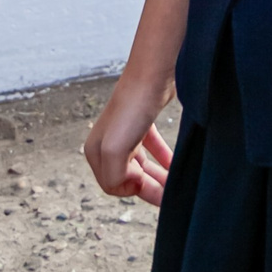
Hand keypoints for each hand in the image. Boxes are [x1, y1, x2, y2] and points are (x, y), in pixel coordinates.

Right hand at [85, 80, 173, 204]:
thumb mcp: (115, 149)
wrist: (152, 74)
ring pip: (142, 164)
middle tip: (172, 197)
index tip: (156, 189)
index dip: (135, 191)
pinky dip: (164, 159)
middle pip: (129, 176)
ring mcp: (126, 132)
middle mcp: (108, 143)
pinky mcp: (144, 122)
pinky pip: (153, 148)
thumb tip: (131, 186)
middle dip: (150, 188)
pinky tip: (176, 167)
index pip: (113, 186)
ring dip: (158, 176)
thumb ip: (115, 177)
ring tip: (176, 185)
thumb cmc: (132, 110)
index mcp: (95, 152)